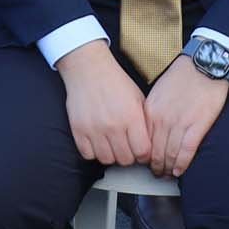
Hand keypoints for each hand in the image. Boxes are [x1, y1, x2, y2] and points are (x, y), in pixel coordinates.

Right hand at [55, 40, 150, 166]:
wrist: (89, 69)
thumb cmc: (115, 82)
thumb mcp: (138, 98)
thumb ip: (144, 122)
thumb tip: (149, 144)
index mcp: (131, 117)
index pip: (142, 152)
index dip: (143, 154)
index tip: (141, 151)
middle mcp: (113, 125)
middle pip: (125, 159)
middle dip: (128, 156)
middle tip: (126, 147)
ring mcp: (94, 129)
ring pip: (106, 159)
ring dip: (111, 155)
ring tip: (112, 144)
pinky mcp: (79, 130)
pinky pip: (88, 154)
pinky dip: (93, 152)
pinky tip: (98, 142)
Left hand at [143, 57, 228, 176]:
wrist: (204, 65)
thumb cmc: (183, 75)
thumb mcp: (158, 92)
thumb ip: (152, 112)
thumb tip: (149, 130)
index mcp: (151, 111)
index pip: (143, 141)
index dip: (144, 156)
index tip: (146, 162)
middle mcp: (162, 120)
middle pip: (155, 152)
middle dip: (155, 167)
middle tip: (157, 173)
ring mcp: (179, 124)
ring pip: (169, 155)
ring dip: (168, 168)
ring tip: (168, 174)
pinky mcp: (197, 126)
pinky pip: (186, 151)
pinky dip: (182, 163)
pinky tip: (180, 170)